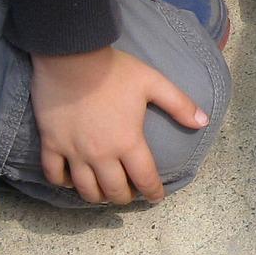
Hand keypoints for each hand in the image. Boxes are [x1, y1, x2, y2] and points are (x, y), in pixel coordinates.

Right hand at [31, 47, 208, 203]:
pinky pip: (53, 174)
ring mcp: (74, 152)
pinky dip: (62, 182)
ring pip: (85, 189)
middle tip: (129, 194)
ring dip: (97, 196)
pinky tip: (69, 181)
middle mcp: (102, 154)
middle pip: (114, 191)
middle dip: (125, 198)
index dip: (153, 193)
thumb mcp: (153, 83)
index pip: (145, 179)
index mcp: (128, 143)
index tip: (156, 197)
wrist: (70, 56)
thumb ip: (179, 104)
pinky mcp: (51, 144)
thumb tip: (203, 122)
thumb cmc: (113, 70)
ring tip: (103, 193)